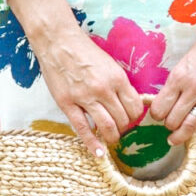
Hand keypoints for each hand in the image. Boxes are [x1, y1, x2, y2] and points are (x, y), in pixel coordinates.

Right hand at [7, 0, 144, 157]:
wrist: (59, 43)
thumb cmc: (86, 52)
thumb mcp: (110, 64)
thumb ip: (120, 85)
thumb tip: (132, 105)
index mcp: (117, 78)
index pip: (135, 107)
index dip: (135, 117)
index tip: (131, 118)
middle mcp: (103, 89)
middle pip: (123, 120)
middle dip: (124, 128)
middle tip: (120, 128)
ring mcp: (85, 98)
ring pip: (107, 127)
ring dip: (113, 137)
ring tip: (111, 138)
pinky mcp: (68, 104)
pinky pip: (83, 129)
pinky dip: (93, 144)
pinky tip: (99, 153)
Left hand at [147, 20, 195, 156]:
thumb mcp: (184, 61)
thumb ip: (174, 82)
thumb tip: (163, 100)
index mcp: (179, 78)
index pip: (160, 107)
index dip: (156, 114)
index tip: (158, 114)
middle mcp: (193, 90)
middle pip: (172, 120)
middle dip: (167, 124)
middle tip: (168, 123)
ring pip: (191, 126)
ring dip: (180, 136)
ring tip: (175, 139)